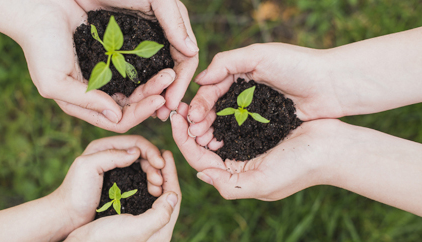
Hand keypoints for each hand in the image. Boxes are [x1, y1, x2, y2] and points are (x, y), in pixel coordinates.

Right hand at [19, 0, 197, 131]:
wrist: (38, 10)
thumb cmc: (40, 47)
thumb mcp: (54, 81)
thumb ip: (85, 101)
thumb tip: (116, 116)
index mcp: (84, 104)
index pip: (118, 120)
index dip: (140, 113)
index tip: (159, 100)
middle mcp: (98, 93)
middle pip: (132, 105)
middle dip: (152, 96)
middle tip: (170, 81)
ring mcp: (106, 74)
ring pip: (137, 87)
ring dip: (153, 82)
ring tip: (169, 72)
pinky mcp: (111, 55)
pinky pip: (134, 67)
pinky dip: (147, 67)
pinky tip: (160, 61)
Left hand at [47, 135, 169, 233]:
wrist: (67, 217)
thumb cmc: (75, 193)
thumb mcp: (88, 167)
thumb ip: (111, 155)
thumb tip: (136, 152)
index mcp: (104, 146)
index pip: (135, 141)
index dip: (150, 151)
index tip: (160, 165)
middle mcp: (112, 155)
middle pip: (142, 153)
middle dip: (154, 164)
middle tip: (159, 180)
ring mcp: (117, 169)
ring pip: (143, 166)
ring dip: (154, 174)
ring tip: (158, 188)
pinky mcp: (121, 184)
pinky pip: (140, 178)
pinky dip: (149, 182)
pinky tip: (154, 191)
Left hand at [171, 102, 339, 199]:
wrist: (333, 148)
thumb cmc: (300, 167)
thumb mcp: (263, 183)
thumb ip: (229, 185)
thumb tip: (200, 175)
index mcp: (236, 178)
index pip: (200, 161)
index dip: (183, 141)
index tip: (173, 119)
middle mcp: (238, 164)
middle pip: (203, 147)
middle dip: (188, 129)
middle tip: (178, 107)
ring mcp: (247, 147)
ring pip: (214, 133)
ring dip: (201, 119)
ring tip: (191, 103)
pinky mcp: (257, 130)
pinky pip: (230, 121)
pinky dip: (219, 113)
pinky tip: (212, 100)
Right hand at [186, 43, 341, 136]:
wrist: (333, 85)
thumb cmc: (297, 65)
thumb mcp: (260, 55)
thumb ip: (227, 62)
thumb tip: (200, 79)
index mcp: (240, 73)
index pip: (212, 89)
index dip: (200, 102)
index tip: (191, 116)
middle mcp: (245, 92)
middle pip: (216, 107)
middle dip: (202, 120)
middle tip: (193, 133)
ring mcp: (255, 110)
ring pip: (227, 122)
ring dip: (213, 131)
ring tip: (203, 143)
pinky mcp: (266, 124)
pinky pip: (243, 132)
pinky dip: (230, 138)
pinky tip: (221, 146)